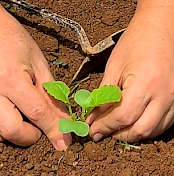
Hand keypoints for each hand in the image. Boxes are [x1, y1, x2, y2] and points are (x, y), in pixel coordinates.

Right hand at [0, 5, 70, 149]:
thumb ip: (50, 92)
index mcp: (12, 79)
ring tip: (27, 114)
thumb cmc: (15, 40)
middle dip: (31, 135)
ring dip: (18, 130)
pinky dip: (7, 123)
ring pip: (0, 131)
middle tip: (41, 126)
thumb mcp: (38, 64)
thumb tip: (62, 115)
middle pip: (13, 130)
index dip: (54, 129)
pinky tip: (15, 110)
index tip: (64, 142)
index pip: (38, 112)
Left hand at [87, 5, 173, 141]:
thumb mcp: (114, 68)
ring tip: (116, 129)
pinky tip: (134, 123)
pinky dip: (146, 128)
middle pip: (139, 130)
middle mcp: (163, 95)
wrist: (160, 28)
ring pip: (152, 131)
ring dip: (131, 134)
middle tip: (102, 131)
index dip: (104, 126)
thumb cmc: (136, 42)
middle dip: (117, 135)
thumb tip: (94, 115)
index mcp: (145, 85)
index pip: (121, 117)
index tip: (92, 130)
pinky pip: (162, 124)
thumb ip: (103, 95)